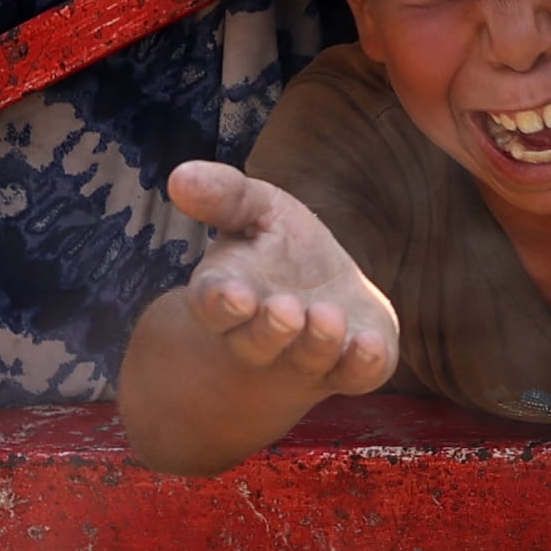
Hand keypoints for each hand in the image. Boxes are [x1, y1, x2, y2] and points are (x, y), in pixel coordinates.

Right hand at [162, 161, 399, 397]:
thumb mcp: (254, 210)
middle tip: (286, 310)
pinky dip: (363, 363)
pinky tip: (371, 345)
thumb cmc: (278, 250)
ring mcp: (307, 359)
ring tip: (328, 316)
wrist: (321, 294)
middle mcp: (261, 339)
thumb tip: (179, 176)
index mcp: (227, 297)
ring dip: (318, 342)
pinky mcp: (351, 367)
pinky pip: (356, 374)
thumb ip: (225, 196)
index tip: (235, 295)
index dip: (221, 303)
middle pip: (257, 344)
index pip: (213, 306)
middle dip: (271, 329)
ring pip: (307, 360)